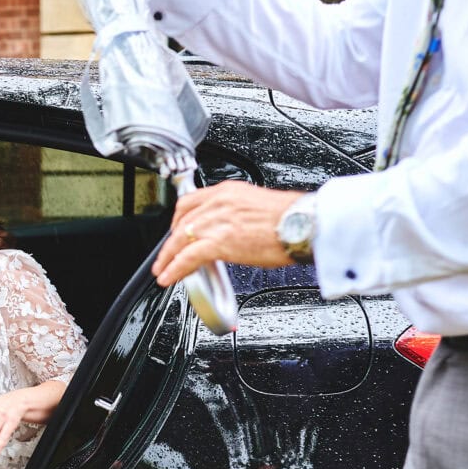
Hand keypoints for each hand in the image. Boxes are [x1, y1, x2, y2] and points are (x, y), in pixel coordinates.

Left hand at [153, 182, 303, 286]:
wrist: (305, 224)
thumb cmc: (294, 218)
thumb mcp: (259, 206)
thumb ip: (239, 215)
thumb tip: (235, 231)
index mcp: (228, 191)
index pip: (191, 203)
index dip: (178, 220)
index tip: (176, 231)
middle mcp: (219, 202)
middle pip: (181, 222)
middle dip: (169, 242)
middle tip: (165, 255)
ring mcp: (217, 221)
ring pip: (179, 240)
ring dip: (167, 258)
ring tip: (162, 271)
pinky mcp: (219, 242)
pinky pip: (187, 257)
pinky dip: (175, 269)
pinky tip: (169, 277)